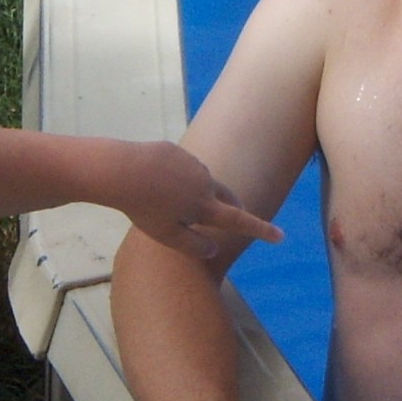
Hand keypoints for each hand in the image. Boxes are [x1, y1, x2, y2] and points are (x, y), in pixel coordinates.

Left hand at [123, 142, 282, 260]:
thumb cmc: (143, 208)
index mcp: (205, 206)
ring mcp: (192, 163)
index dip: (261, 230)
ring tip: (175, 203)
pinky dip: (180, 178)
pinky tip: (158, 183)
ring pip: (204, 182)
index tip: (280, 236)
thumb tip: (213, 249)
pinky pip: (184, 168)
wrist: (121, 169)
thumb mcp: (166, 236)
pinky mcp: (176, 151)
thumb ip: (193, 245)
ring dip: (200, 193)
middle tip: (234, 219)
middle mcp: (205, 182)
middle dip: (234, 208)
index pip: (240, 221)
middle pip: (228, 197)